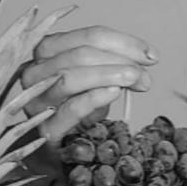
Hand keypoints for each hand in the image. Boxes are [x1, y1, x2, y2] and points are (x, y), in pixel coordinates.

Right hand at [21, 25, 158, 141]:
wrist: (62, 148)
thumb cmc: (79, 108)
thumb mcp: (98, 80)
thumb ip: (116, 65)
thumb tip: (146, 59)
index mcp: (47, 52)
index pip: (86, 37)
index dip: (122, 42)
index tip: (151, 55)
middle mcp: (35, 73)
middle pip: (79, 54)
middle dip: (119, 60)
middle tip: (144, 73)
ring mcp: (37, 101)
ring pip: (70, 77)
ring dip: (109, 74)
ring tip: (136, 79)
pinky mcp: (47, 129)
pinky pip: (70, 108)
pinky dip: (94, 97)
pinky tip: (115, 92)